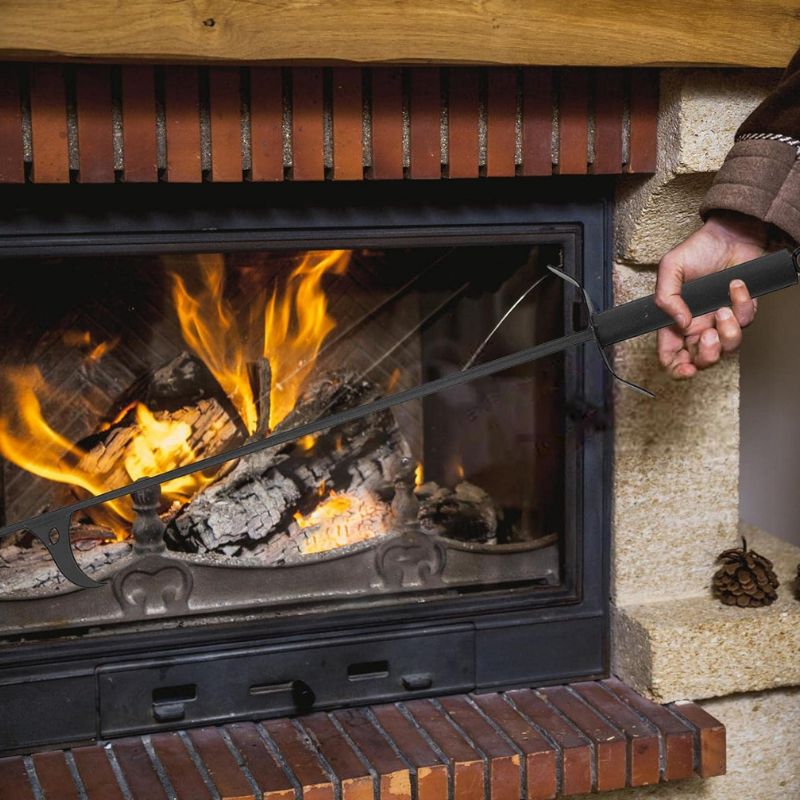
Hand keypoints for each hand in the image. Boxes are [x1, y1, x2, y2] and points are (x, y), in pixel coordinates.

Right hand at [655, 211, 768, 378]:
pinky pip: (746, 321)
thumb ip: (665, 297)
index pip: (671, 356)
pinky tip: (735, 285)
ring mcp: (721, 320)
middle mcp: (698, 326)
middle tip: (708, 335)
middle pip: (701, 361)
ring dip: (728, 333)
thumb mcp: (670, 268)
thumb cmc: (698, 249)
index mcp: (675, 322)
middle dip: (707, 355)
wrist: (731, 233)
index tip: (686, 369)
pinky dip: (741, 303)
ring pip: (728, 348)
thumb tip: (680, 323)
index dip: (677, 369)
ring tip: (723, 310)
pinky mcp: (742, 311)